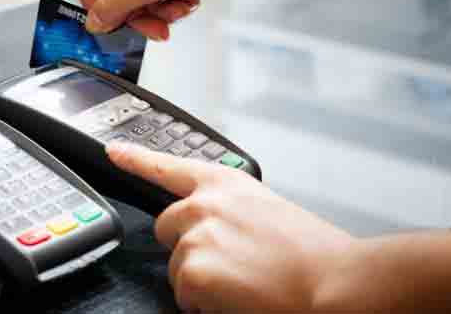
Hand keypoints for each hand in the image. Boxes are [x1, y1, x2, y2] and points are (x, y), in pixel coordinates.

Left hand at [106, 142, 356, 312]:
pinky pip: (184, 296)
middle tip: (227, 262)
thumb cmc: (315, 253)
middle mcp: (204, 203)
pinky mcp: (192, 269)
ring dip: (200, 278)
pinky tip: (237, 297)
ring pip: (176, 267)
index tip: (114, 151)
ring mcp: (195, 235)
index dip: (135, 159)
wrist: (336, 282)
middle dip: (186, 246)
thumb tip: (219, 231)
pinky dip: (205, 304)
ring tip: (244, 282)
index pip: (168, 166)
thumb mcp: (268, 211)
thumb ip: (231, 212)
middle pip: (166, 227)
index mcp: (226, 183)